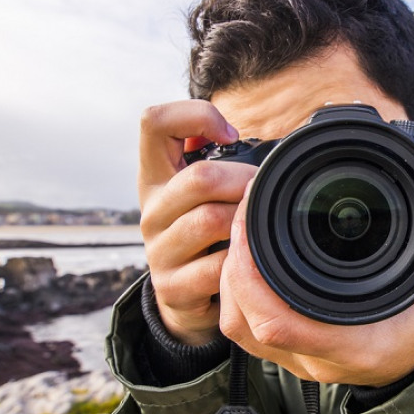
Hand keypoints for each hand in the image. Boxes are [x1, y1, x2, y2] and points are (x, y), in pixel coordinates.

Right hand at [137, 100, 253, 345]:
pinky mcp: (172, 287)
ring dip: (246, 222)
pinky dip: (242, 263)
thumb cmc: (204, 233)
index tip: (229, 135)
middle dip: (244, 181)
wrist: (184, 297)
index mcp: (156, 177)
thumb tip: (259, 141)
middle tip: (263, 191)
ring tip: (258, 225)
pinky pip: (218, 267)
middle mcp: (151, 210)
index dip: (195, 116)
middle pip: (199, 177)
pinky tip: (250, 261)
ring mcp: (158, 250)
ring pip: (210, 221)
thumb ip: (219, 161)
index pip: (154, 122)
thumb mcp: (202, 194)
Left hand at [218, 185, 413, 386]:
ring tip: (242, 226)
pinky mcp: (283, 351)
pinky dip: (235, 288)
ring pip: (236, 324)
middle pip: (246, 320)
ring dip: (230, 275)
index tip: (255, 217)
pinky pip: (241, 325)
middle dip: (234, 262)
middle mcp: (317, 358)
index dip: (252, 271)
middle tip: (244, 208)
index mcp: (354, 343)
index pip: (279, 322)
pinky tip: (244, 253)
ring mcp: (296, 358)